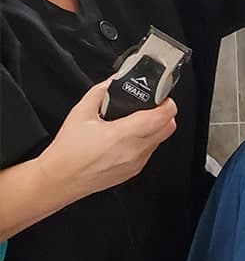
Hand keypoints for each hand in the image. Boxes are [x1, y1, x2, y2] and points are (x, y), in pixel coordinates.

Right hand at [39, 80, 177, 202]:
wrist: (60, 179)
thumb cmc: (68, 151)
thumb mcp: (81, 113)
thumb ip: (101, 92)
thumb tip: (114, 81)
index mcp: (123, 134)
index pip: (162, 117)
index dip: (167, 102)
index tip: (160, 96)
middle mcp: (134, 150)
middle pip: (168, 128)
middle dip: (164, 114)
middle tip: (150, 106)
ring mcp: (136, 163)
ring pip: (160, 140)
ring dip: (155, 128)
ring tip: (135, 121)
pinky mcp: (134, 171)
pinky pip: (150, 151)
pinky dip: (146, 141)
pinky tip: (128, 137)